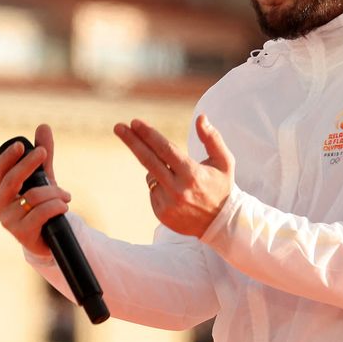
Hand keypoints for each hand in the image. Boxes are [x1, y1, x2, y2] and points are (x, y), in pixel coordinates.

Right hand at [0, 124, 70, 258]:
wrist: (49, 235)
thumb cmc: (42, 203)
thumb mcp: (43, 177)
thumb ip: (43, 154)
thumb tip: (43, 126)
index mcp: (0, 189)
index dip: (8, 157)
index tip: (22, 145)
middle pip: (11, 180)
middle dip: (28, 164)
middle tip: (43, 153)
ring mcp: (8, 221)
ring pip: (33, 197)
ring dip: (55, 193)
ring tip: (65, 195)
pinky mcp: (21, 234)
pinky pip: (41, 213)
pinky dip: (57, 206)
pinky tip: (64, 206)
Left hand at [114, 114, 233, 237]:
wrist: (221, 224)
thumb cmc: (222, 187)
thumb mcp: (224, 161)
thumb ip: (212, 138)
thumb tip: (200, 117)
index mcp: (192, 173)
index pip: (165, 149)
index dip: (149, 134)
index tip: (135, 122)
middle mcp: (177, 189)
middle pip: (148, 160)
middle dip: (132, 141)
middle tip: (118, 127)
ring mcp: (168, 203)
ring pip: (151, 176)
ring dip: (156, 168)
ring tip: (176, 175)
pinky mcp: (161, 213)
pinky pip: (153, 191)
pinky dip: (160, 185)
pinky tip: (176, 191)